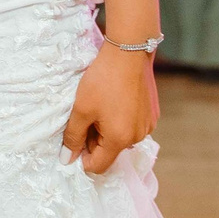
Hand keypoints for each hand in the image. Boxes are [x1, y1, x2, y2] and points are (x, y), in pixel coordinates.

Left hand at [62, 45, 158, 176]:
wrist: (128, 52)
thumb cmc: (102, 80)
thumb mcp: (81, 109)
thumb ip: (73, 137)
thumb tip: (66, 160)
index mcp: (119, 139)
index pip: (98, 166)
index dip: (82, 158)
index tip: (73, 140)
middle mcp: (137, 137)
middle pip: (110, 152)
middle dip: (94, 141)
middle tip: (85, 116)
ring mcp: (147, 126)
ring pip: (121, 138)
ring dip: (107, 130)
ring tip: (100, 106)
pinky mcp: (152, 114)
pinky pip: (132, 126)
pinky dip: (121, 120)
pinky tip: (114, 101)